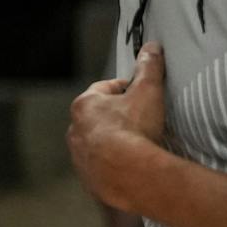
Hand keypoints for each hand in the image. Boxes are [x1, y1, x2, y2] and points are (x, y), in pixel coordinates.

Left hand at [68, 43, 167, 212]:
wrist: (128, 174)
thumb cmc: (134, 129)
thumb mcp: (148, 91)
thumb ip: (149, 67)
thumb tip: (152, 48)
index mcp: (84, 105)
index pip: (105, 88)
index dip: (125, 88)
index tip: (140, 92)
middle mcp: (75, 130)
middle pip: (99, 117)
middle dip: (118, 116)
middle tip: (141, 119)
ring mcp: (79, 156)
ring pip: (97, 143)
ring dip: (114, 141)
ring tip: (137, 144)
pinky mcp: (88, 178)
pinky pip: (101, 166)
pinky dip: (114, 164)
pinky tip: (131, 164)